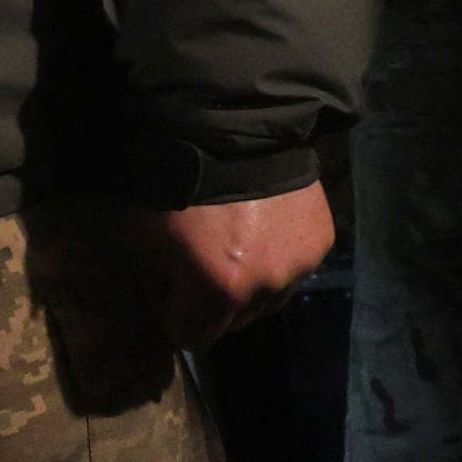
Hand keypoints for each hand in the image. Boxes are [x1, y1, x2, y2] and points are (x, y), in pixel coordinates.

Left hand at [139, 181, 333, 347]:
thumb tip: (169, 296)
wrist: (232, 126)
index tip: (167, 283)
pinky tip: (263, 223)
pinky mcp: (320, 242)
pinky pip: (292, 267)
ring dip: (249, 280)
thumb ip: (154, 281)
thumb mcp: (142, 238)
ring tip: (234, 239)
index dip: (171, 311)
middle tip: (200, 257)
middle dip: (212, 299)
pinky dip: (276, 254)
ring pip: (267, 298)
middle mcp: (265, 289)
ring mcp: (298, 266)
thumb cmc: (177, 183)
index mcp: (218, 293)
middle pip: (232, 321)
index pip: (191, 336)